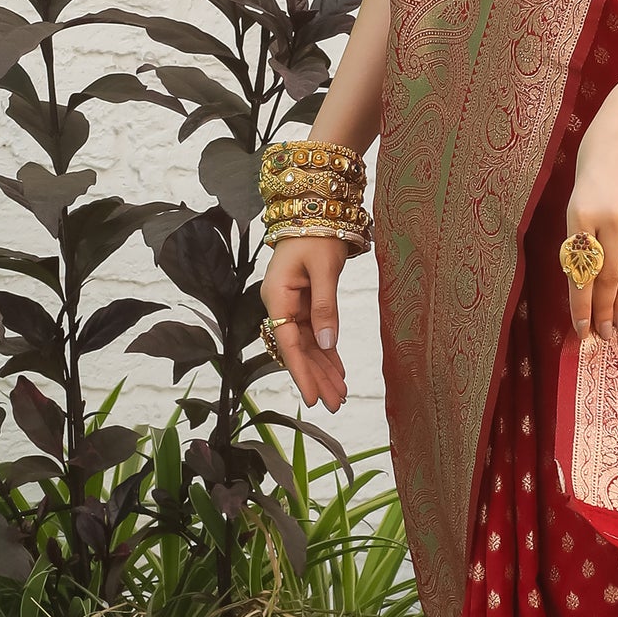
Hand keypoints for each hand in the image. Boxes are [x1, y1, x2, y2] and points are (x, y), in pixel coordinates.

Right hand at [263, 237, 350, 410]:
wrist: (314, 211)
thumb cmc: (317, 234)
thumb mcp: (324, 270)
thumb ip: (325, 307)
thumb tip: (327, 343)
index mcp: (277, 297)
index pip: (288, 343)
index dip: (301, 372)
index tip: (313, 397)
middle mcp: (281, 305)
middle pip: (298, 350)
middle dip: (316, 378)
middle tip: (335, 405)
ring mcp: (292, 306)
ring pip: (307, 346)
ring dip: (323, 370)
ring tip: (341, 395)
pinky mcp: (304, 304)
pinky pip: (315, 334)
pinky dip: (327, 353)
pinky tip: (338, 372)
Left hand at [564, 83, 617, 339]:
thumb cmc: (600, 156)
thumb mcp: (580, 192)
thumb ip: (584, 231)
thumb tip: (588, 275)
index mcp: (579, 212)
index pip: (580, 270)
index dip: (581, 305)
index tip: (583, 330)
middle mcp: (609, 217)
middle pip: (607, 276)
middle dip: (604, 310)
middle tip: (604, 336)